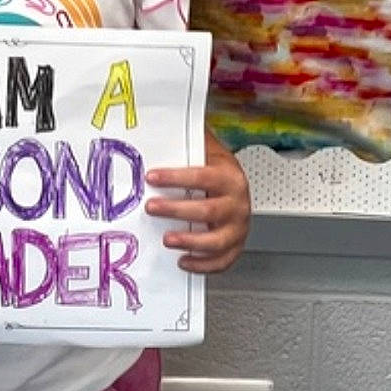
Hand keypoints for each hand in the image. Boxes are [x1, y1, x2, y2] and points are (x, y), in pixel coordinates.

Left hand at [145, 131, 249, 273]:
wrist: (237, 187)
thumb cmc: (217, 170)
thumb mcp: (206, 150)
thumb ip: (188, 141)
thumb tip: (162, 125)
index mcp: (230, 177)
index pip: (203, 177)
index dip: (176, 178)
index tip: (152, 177)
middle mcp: (238, 204)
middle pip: (208, 210)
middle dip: (176, 210)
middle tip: (152, 207)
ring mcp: (238, 227)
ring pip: (216, 240)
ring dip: (190, 241)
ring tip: (167, 239)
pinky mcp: (235, 246)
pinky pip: (222, 261)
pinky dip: (203, 265)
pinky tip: (183, 260)